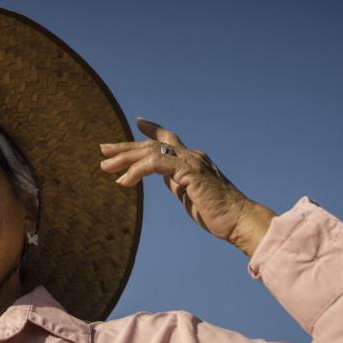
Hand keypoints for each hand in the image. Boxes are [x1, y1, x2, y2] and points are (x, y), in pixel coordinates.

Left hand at [99, 118, 274, 255]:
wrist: (239, 220)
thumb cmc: (217, 212)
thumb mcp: (191, 193)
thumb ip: (178, 182)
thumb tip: (166, 179)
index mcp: (192, 160)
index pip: (169, 139)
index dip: (153, 130)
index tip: (139, 122)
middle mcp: (191, 155)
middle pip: (152, 145)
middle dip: (125, 147)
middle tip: (103, 150)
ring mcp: (190, 161)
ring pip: (150, 152)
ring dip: (125, 159)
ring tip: (106, 167)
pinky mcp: (189, 172)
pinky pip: (156, 164)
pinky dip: (137, 170)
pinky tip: (124, 181)